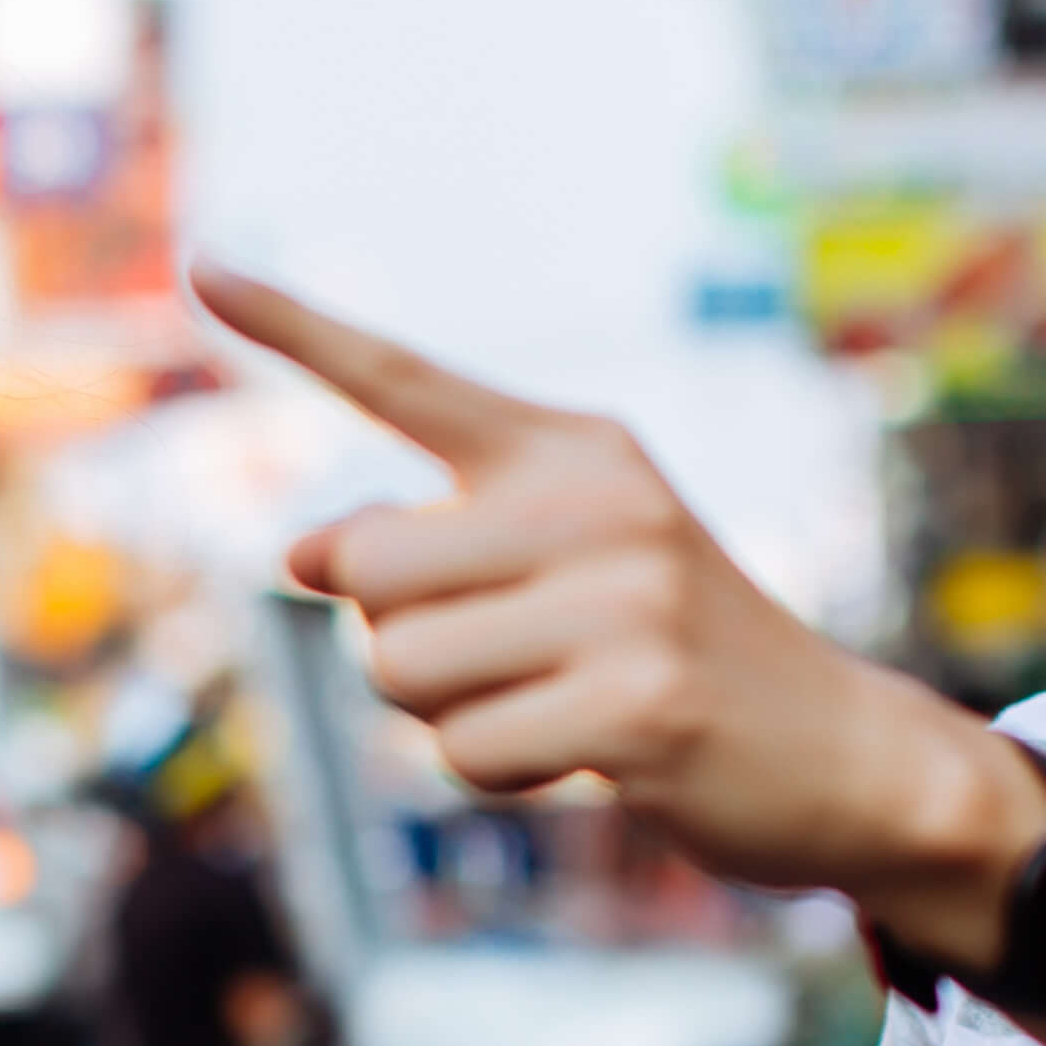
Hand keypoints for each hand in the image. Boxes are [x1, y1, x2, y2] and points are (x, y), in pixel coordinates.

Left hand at [192, 263, 1045, 960]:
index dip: (295, 329)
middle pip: (366, 569)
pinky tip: (585, 758)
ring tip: (548, 704)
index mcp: (570, 447)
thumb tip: (298, 556)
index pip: (405, 378)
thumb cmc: (669, 657)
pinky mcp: (642, 702)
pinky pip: (467, 753)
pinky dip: (500, 774)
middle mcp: (597, 499)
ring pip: (401, 671)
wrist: (842, 750)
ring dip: (445, 718)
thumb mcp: (561, 572)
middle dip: (395, 642)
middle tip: (499, 660)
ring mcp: (626, 598)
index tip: (203, 270)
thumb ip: (432, 552)